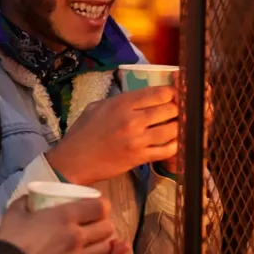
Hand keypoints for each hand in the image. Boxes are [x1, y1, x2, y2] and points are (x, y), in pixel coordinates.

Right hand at [0, 198, 128, 253]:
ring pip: (107, 250)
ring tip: (97, 243)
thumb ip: (25, 203)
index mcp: (65, 217)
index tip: (96, 207)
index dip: (101, 206)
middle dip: (104, 225)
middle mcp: (79, 237)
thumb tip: (30, 199)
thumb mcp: (14, 214)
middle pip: (107, 228)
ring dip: (105, 245)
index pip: (99, 207)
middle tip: (95, 226)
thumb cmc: (10, 242)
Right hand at [45, 85, 178, 184]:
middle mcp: (133, 120)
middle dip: (178, 108)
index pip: (160, 93)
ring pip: (173, 129)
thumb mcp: (97, 106)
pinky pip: (167, 150)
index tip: (176, 94)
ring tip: (179, 125)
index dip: (173, 92)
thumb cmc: (83, 132)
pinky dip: (175, 145)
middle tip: (179, 110)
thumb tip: (142, 96)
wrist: (74, 161)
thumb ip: (121, 100)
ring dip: (179, 126)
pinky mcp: (140, 158)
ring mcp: (138, 140)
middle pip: (171, 109)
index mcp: (122, 103)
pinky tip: (174, 141)